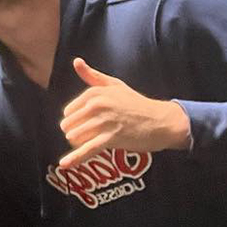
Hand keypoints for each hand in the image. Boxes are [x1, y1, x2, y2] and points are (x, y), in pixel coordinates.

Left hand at [58, 58, 190, 168]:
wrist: (161, 121)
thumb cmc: (136, 103)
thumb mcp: (115, 85)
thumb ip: (92, 75)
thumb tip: (76, 61)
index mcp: (94, 92)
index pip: (69, 112)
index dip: (77, 120)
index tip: (91, 122)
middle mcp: (96, 105)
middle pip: (69, 126)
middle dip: (78, 133)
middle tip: (97, 133)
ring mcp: (103, 122)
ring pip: (75, 137)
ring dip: (82, 144)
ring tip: (100, 140)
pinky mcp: (111, 138)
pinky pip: (87, 149)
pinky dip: (75, 158)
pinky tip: (64, 164)